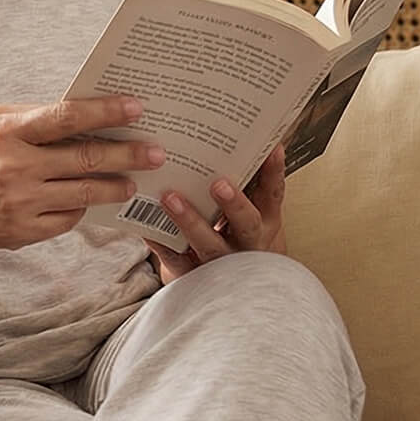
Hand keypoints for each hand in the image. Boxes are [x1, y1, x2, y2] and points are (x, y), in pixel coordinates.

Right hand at [0, 95, 165, 252]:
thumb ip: (31, 119)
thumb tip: (81, 116)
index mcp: (7, 131)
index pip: (67, 116)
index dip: (106, 111)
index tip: (137, 108)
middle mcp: (16, 167)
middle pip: (87, 159)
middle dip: (129, 155)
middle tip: (157, 152)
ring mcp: (20, 203)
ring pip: (85, 194)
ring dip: (116, 187)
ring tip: (133, 183)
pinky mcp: (21, 232)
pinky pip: (66, 220)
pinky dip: (81, 209)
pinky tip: (88, 202)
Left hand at [150, 143, 287, 283]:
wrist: (232, 286)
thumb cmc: (235, 234)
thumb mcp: (249, 211)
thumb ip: (242, 182)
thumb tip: (222, 134)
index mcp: (264, 221)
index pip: (273, 194)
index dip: (274, 172)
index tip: (271, 147)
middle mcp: (248, 243)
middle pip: (248, 224)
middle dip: (235, 204)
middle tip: (219, 183)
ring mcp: (223, 261)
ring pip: (210, 244)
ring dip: (191, 220)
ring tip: (170, 197)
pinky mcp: (194, 273)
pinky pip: (176, 259)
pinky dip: (161, 242)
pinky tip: (145, 226)